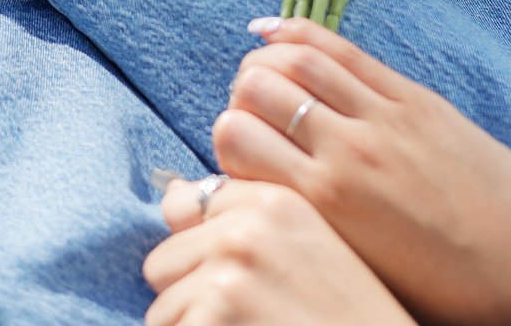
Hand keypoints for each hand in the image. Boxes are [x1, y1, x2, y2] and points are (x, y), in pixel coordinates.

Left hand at [142, 177, 414, 325]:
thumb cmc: (349, 325)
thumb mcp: (308, 254)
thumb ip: (243, 216)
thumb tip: (172, 197)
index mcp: (279, 201)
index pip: (193, 208)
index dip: (207, 258)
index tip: (242, 289)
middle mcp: (254, 223)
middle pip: (168, 257)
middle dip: (192, 297)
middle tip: (252, 325)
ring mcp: (234, 266)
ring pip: (162, 302)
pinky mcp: (217, 310)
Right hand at [217, 17, 510, 323]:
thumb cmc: (443, 286)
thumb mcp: (356, 268)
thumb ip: (300, 223)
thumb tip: (247, 194)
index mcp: (326, 202)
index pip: (235, 139)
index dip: (225, 139)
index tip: (240, 154)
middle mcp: (345, 150)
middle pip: (257, 90)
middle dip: (240, 95)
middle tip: (251, 112)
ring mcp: (380, 116)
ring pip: (297, 60)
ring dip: (264, 58)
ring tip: (257, 69)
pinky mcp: (410, 96)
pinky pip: (344, 50)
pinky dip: (299, 33)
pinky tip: (272, 31)